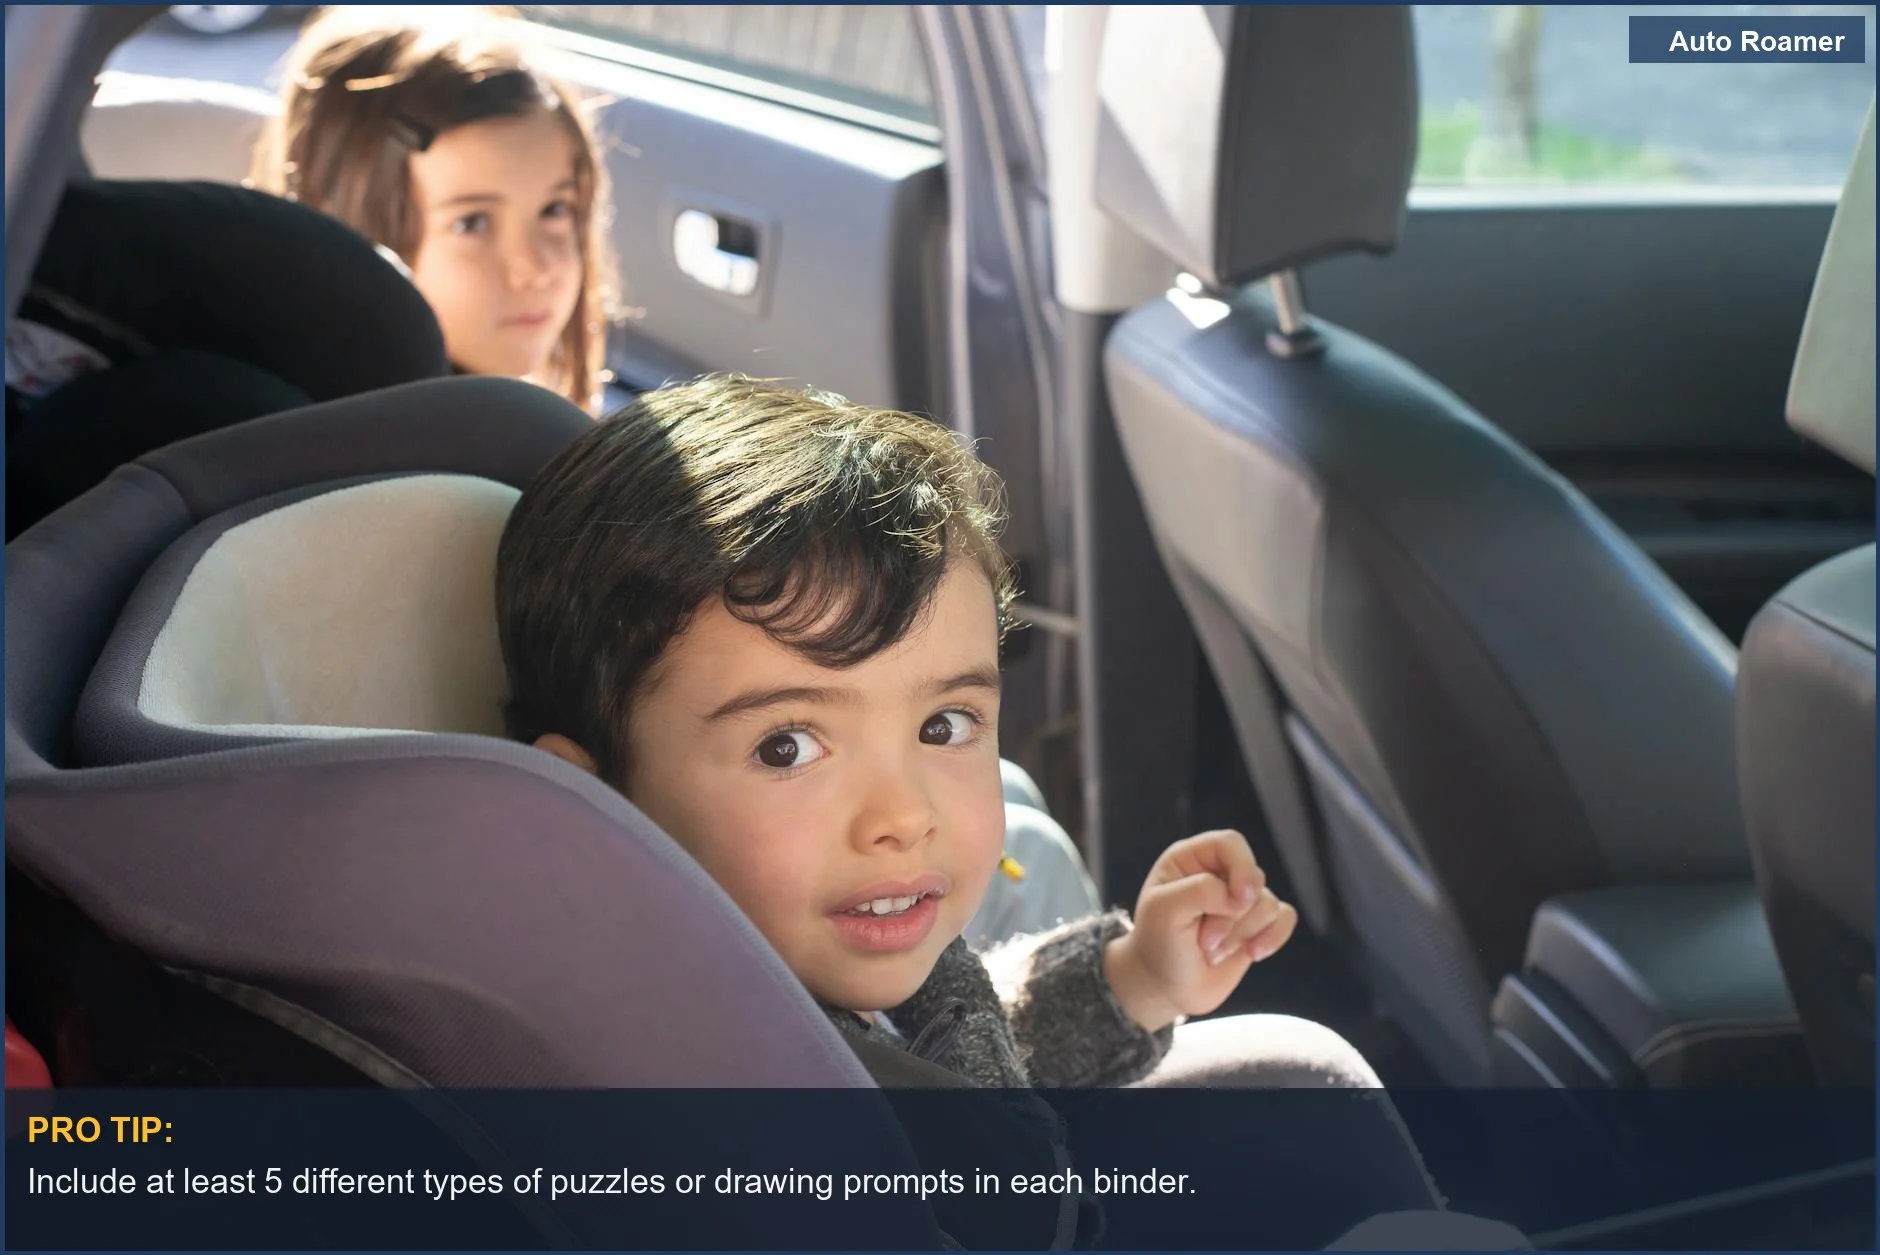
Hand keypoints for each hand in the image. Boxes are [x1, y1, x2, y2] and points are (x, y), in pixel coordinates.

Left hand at [1102, 829, 1297, 1032]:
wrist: (1166, 989)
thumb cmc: (1158, 944)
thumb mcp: (1165, 911)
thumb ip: (1202, 890)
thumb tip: (1241, 897)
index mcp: (1191, 859)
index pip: (1230, 843)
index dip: (1241, 867)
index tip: (1238, 900)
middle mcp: (1218, 873)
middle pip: (1254, 877)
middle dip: (1233, 916)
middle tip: (1204, 940)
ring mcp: (1240, 900)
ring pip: (1269, 903)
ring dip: (1242, 934)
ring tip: (1213, 952)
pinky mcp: (1258, 925)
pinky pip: (1285, 918)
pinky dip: (1272, 938)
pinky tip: (1252, 954)